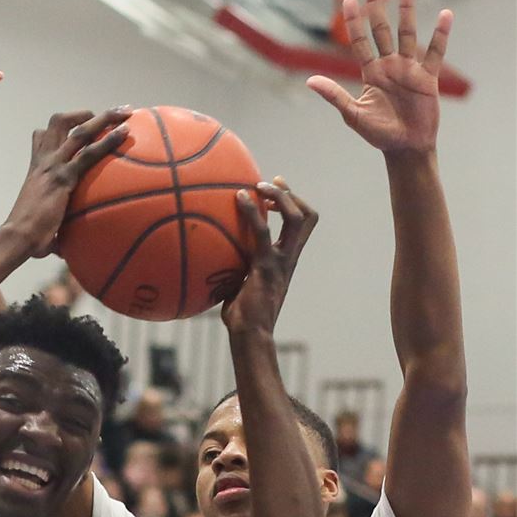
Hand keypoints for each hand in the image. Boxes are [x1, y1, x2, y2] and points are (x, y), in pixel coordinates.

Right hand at [4, 109, 131, 257]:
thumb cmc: (28, 237)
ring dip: (104, 118)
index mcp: (36, 168)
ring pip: (79, 130)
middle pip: (59, 122)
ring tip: (124, 112)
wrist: (18, 237)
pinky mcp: (64, 176)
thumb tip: (67, 250)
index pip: (40, 137)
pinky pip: (89, 152)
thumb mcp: (43, 223)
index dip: (57, 129)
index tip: (76, 128)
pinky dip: (109, 140)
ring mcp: (53, 166)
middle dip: (84, 113)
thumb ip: (56, 229)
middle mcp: (44, 161)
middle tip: (109, 115)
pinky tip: (126, 134)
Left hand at [221, 178, 316, 334]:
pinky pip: (262, 232)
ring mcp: (280, 261)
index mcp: (286, 260)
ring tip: (259, 185)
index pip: (303, 226)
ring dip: (280, 196)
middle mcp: (289, 258)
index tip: (274, 191)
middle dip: (291, 194)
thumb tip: (209, 257)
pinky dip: (253, 211)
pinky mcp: (265, 265)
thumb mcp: (240, 284)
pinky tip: (238, 197)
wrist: (250, 334)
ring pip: (295, 219)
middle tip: (270, 182)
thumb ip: (235, 267)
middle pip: (307, 218)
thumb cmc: (241, 315)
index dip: (294, 203)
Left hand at [307, 0, 450, 154]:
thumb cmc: (378, 133)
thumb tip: (309, 81)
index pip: (360, 42)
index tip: (349, 0)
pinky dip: (440, 35)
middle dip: (377, 6)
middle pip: (382, 30)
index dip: (354, 22)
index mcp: (370, 73)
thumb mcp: (353, 114)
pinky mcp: (428, 77)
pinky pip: (435, 53)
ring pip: (407, 34)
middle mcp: (389, 66)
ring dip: (407, 11)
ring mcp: (409, 69)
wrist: (404, 148)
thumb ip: (334, 95)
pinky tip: (445, 15)